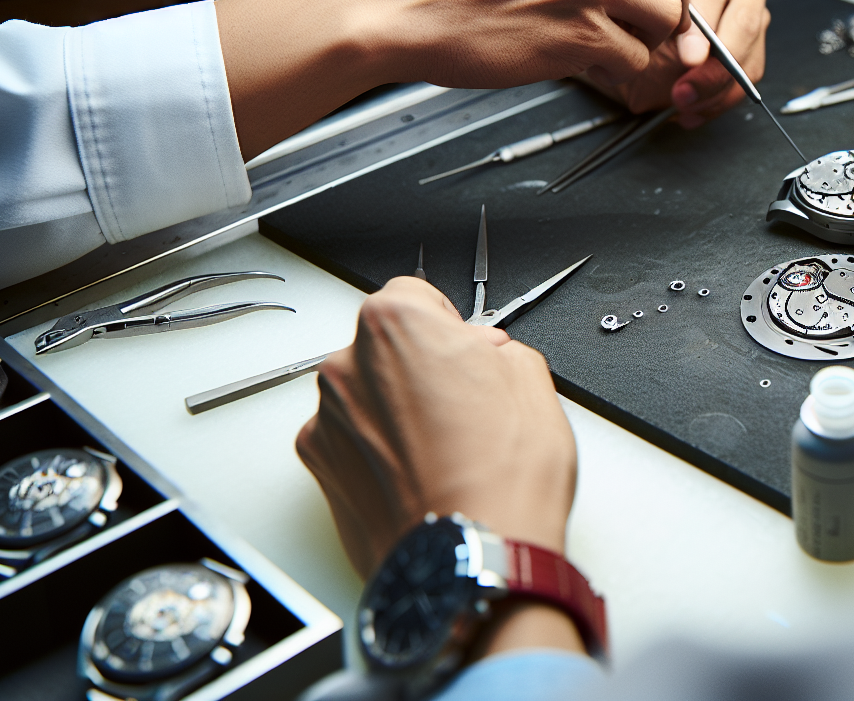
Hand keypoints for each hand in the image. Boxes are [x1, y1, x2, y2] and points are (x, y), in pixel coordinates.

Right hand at [218, 0, 693, 156]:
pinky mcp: (582, 36)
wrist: (401, 6)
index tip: (636, 1)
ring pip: (666, 22)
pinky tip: (582, 66)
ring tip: (604, 49)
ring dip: (643, 43)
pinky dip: (616, 72)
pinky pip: (634, 61)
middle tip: (638, 30)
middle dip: (665, 8)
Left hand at [295, 278, 575, 578]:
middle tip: (464, 407)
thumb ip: (501, 352)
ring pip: (366, 398)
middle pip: (384, 348)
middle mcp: (347, 365)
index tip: (466, 352)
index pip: (415, 295)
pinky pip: (351, 444)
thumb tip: (488, 358)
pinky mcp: (320, 471)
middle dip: (419, 369)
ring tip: (446, 453)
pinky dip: (377, 454)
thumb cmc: (502, 477)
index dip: (449, 326)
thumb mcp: (534, 384)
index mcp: (397, 325)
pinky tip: (420, 477)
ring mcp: (327, 420)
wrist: (472, 558)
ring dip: (396, 413)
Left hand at [594, 0, 775, 128]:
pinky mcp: (756, 28)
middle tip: (686, 91)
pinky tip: (693, 109)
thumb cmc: (629, 4)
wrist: (629, 13)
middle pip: (744, 18)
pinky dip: (723, 96)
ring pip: (752, 48)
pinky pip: (753, 67)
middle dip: (716, 65)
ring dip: (719, 87)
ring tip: (684, 104)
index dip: (703, 28)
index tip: (689, 60)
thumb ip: (652, 29)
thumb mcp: (628, 13)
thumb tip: (690, 61)